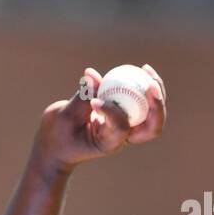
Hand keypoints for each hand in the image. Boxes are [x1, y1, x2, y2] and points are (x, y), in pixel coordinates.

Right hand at [30, 64, 165, 179]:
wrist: (57, 145)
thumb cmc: (57, 136)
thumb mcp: (64, 118)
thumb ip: (81, 98)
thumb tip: (92, 74)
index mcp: (109, 143)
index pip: (121, 126)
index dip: (112, 111)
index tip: (94, 101)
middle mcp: (123, 137)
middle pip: (151, 126)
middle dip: (156, 106)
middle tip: (150, 85)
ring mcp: (126, 126)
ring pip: (152, 113)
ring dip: (156, 93)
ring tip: (147, 70)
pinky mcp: (124, 115)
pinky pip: (142, 101)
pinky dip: (144, 87)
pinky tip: (141, 69)